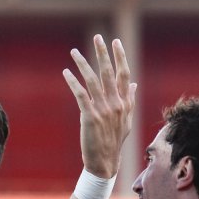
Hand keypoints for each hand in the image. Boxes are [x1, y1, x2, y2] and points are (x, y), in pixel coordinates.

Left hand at [64, 35, 135, 178]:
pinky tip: (66, 72)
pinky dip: (73, 82)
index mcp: (124, 102)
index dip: (119, 57)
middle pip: (109, 72)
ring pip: (93, 80)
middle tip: (98, 37)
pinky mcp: (90, 116)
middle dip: (103, 53)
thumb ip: (129, 98)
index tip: (115, 41)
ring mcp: (103, 109)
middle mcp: (115, 103)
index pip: (123, 74)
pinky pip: (81, 94)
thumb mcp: (125, 119)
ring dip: (83, 64)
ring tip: (74, 51)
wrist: (105, 161)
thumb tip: (132, 82)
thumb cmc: (114, 140)